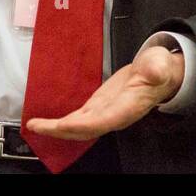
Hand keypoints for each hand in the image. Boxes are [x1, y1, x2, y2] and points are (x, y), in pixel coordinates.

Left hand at [25, 44, 184, 139]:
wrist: (159, 75)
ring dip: (56, 129)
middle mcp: (113, 116)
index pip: (101, 121)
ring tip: (35, 126)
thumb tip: (154, 70)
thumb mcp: (160, 64)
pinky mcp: (98, 107)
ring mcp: (104, 113)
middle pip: (84, 130)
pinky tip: (48, 122)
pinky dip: (62, 122)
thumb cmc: (159, 69)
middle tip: (36, 127)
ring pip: (78, 128)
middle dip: (60, 131)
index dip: (81, 126)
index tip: (61, 125)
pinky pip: (78, 120)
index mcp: (126, 108)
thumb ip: (156, 68)